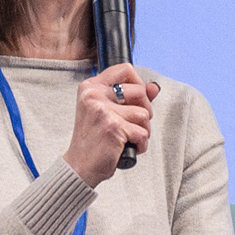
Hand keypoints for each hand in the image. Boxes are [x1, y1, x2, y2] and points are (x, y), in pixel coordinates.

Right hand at [63, 63, 159, 186]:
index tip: (137, 99)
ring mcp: (103, 111)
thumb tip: (155, 87)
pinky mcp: (113, 127)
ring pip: (144, 114)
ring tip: (128, 138)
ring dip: (143, 130)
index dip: (138, 83)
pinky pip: (143, 133)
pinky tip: (128, 148)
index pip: (124, 69)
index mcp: (90, 87)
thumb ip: (130, 97)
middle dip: (145, 110)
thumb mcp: (107, 112)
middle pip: (140, 91)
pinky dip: (141, 144)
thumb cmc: (93, 140)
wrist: (79, 165)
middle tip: (134, 124)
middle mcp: (94, 95)